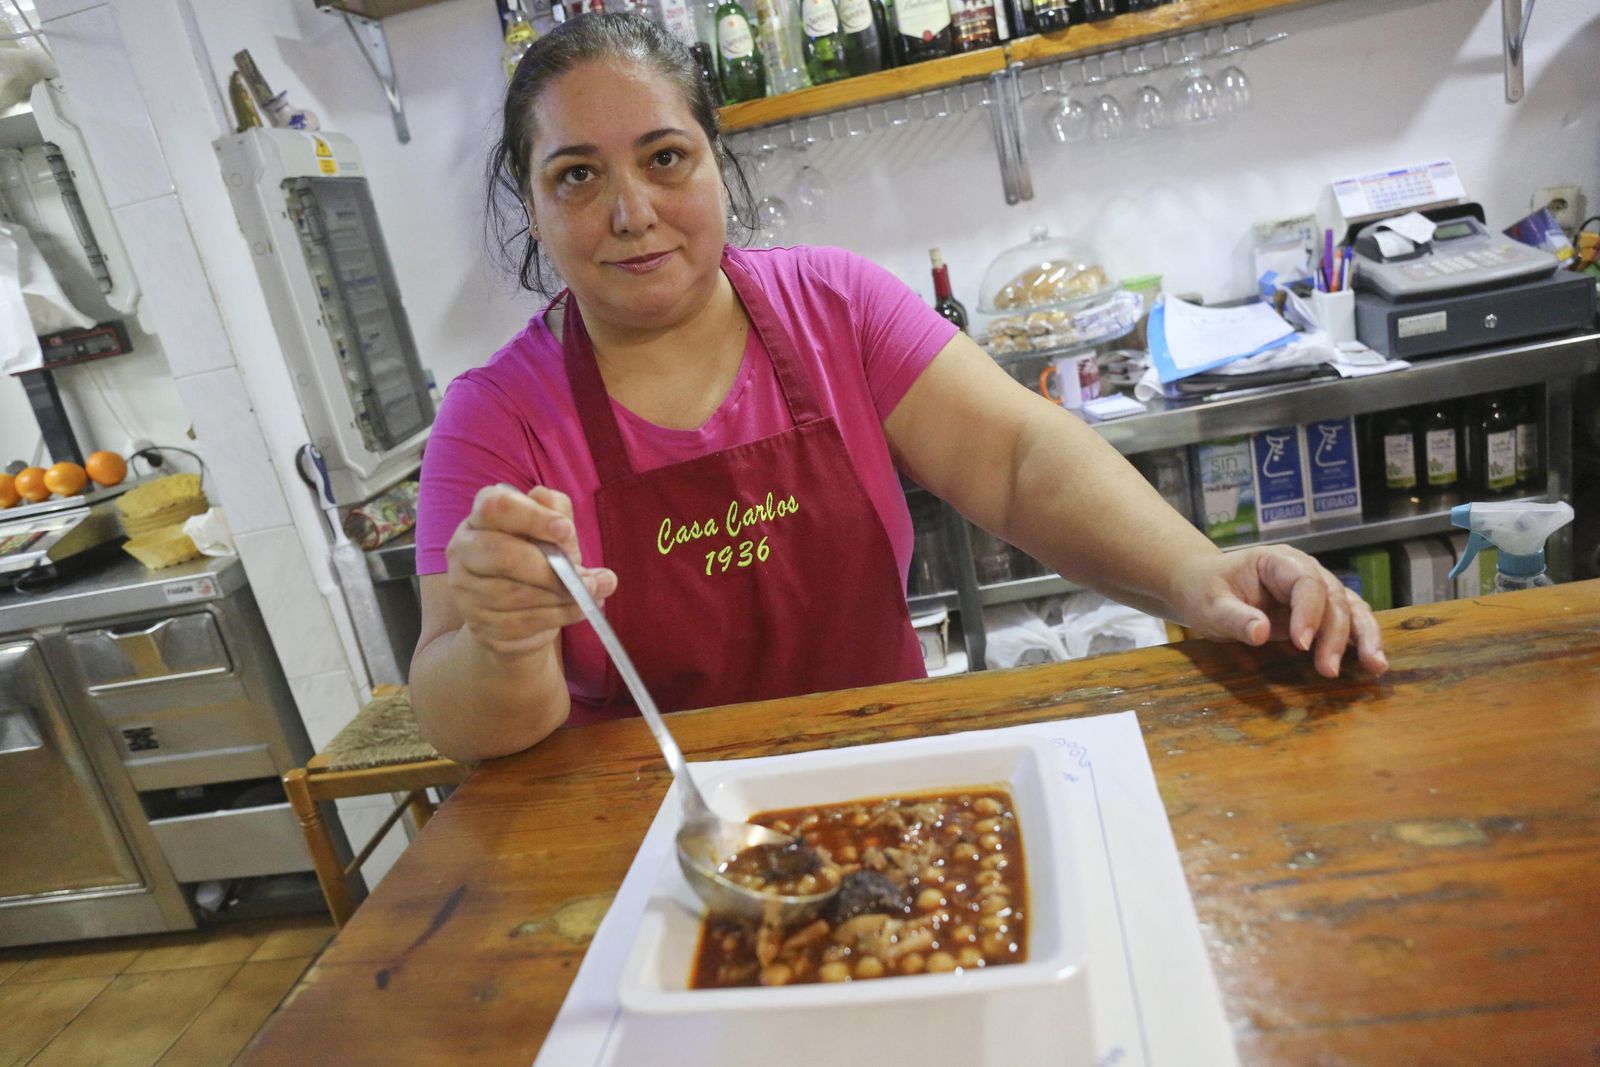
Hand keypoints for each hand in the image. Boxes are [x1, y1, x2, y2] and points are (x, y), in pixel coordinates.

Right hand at [443, 484, 616, 657]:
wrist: (522, 610)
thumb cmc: (539, 559)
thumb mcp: (553, 532)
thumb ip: (555, 512)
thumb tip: (547, 498)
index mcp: (481, 517)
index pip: (496, 507)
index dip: (532, 517)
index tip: (565, 529)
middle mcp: (463, 549)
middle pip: (501, 555)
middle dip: (549, 569)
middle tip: (588, 577)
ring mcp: (464, 589)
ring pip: (512, 594)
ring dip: (559, 596)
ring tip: (591, 593)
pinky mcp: (477, 624)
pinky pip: (518, 622)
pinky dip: (555, 617)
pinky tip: (578, 610)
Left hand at [1169, 546, 1386, 677]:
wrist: (1203, 587)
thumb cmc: (1204, 589)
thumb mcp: (1209, 604)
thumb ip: (1234, 617)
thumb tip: (1261, 633)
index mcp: (1278, 561)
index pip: (1306, 583)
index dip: (1309, 612)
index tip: (1301, 644)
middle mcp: (1305, 572)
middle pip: (1334, 598)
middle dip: (1335, 635)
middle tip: (1327, 670)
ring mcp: (1316, 592)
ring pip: (1351, 609)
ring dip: (1364, 638)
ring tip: (1375, 667)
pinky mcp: (1319, 613)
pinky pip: (1348, 623)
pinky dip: (1361, 642)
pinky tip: (1373, 665)